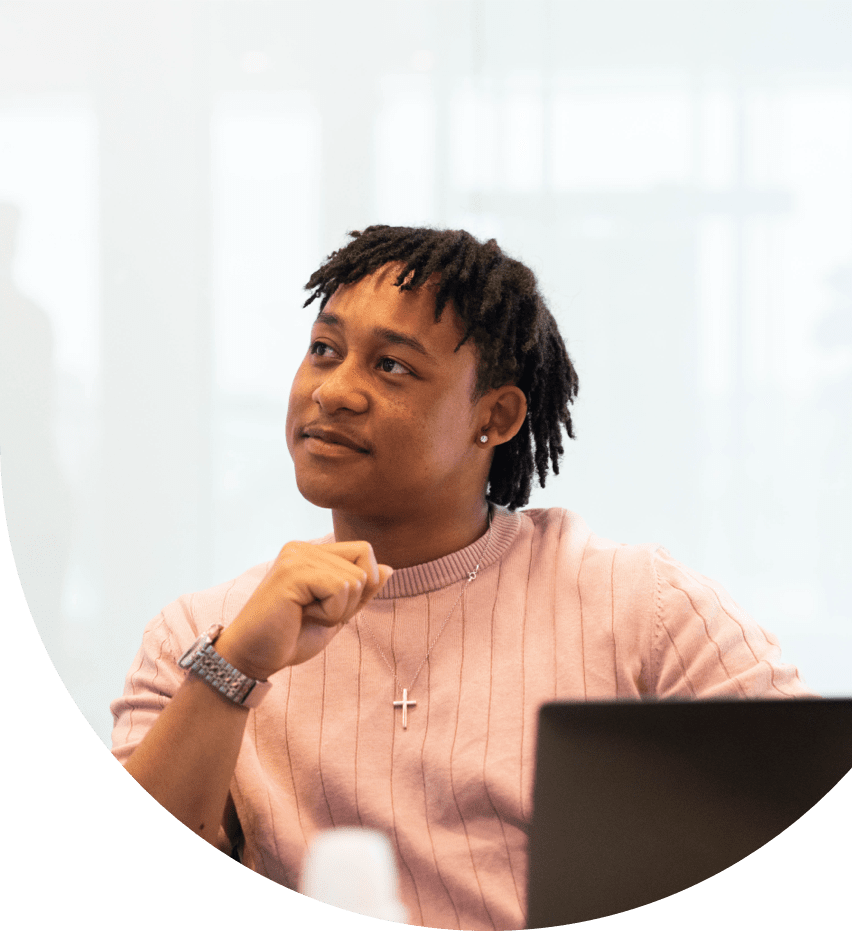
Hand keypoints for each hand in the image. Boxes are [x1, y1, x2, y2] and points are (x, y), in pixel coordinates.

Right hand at [214, 541, 392, 679]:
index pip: (364, 552)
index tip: (328, 607)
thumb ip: (360, 591)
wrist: (251, 658)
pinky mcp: (292, 572)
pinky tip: (300, 616)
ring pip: (356, 579)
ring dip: (338, 610)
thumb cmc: (290, 638)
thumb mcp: (337, 614)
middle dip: (351, 601)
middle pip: (365, 564)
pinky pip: (341, 589)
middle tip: (315, 614)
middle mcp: (302, 548)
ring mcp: (296, 556)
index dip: (362, 586)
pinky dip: (330, 613)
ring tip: (304, 616)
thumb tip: (389, 568)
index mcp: (311, 553)